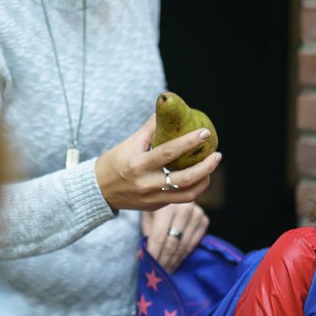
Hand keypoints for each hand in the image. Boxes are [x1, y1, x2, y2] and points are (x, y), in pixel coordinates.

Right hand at [95, 114, 220, 211]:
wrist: (99, 190)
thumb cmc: (114, 162)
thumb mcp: (129, 143)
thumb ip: (149, 128)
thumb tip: (166, 108)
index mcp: (138, 165)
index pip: (169, 152)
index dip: (190, 142)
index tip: (205, 133)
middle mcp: (147, 184)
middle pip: (185, 179)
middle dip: (206, 167)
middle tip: (217, 155)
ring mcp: (152, 199)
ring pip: (187, 195)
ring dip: (204, 181)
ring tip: (211, 167)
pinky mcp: (155, 207)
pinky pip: (179, 199)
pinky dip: (192, 188)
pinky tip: (198, 177)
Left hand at [142, 203, 208, 273]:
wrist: (175, 188)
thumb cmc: (157, 203)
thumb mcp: (147, 215)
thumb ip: (146, 235)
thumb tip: (141, 257)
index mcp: (166, 207)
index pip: (159, 238)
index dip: (154, 255)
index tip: (149, 267)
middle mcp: (184, 209)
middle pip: (172, 244)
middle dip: (164, 261)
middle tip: (158, 273)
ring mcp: (196, 214)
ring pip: (183, 246)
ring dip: (174, 261)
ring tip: (166, 270)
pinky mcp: (204, 220)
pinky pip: (193, 244)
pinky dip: (183, 255)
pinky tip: (176, 261)